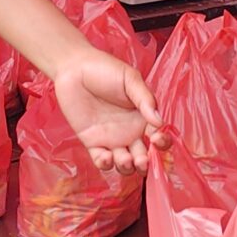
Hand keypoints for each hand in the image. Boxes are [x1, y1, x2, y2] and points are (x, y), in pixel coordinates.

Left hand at [52, 47, 167, 175]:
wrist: (74, 68)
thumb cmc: (105, 69)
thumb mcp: (130, 79)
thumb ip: (144, 98)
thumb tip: (159, 121)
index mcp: (143, 117)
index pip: (159, 137)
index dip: (162, 143)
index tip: (157, 139)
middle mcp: (130, 132)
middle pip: (144, 157)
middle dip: (146, 164)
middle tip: (142, 159)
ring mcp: (112, 139)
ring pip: (125, 164)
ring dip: (127, 168)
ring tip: (124, 159)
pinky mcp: (93, 143)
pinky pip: (101, 161)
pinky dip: (105, 164)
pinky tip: (106, 156)